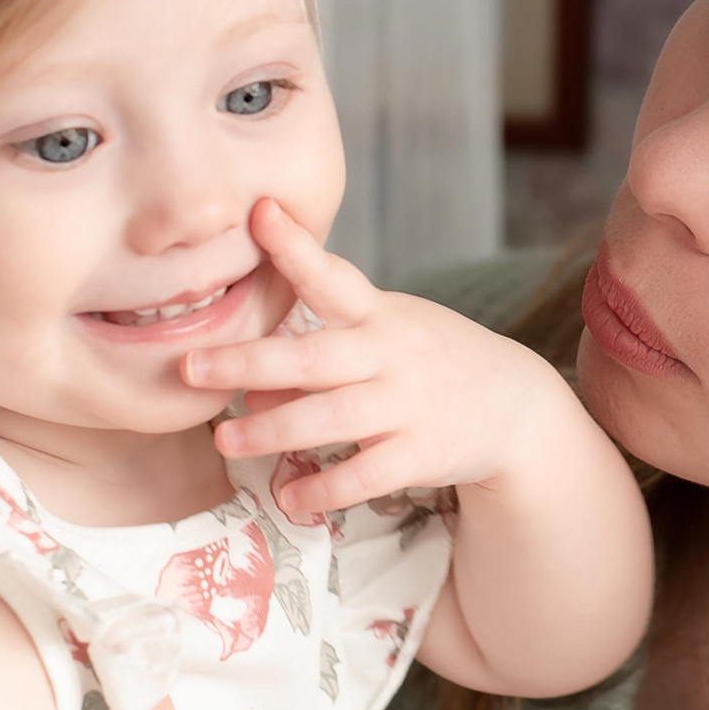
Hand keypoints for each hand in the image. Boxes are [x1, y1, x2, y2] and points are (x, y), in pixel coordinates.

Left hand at [186, 198, 571, 513]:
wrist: (515, 404)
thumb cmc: (427, 361)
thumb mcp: (382, 336)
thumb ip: (316, 355)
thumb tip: (247, 390)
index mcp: (378, 315)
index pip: (333, 275)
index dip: (296, 247)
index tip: (261, 213)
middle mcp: (391, 354)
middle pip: (313, 357)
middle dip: (250, 362)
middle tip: (193, 366)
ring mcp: (408, 404)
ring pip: (332, 419)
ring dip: (273, 431)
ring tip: (225, 440)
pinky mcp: (422, 453)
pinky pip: (365, 475)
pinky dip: (324, 489)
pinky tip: (289, 496)